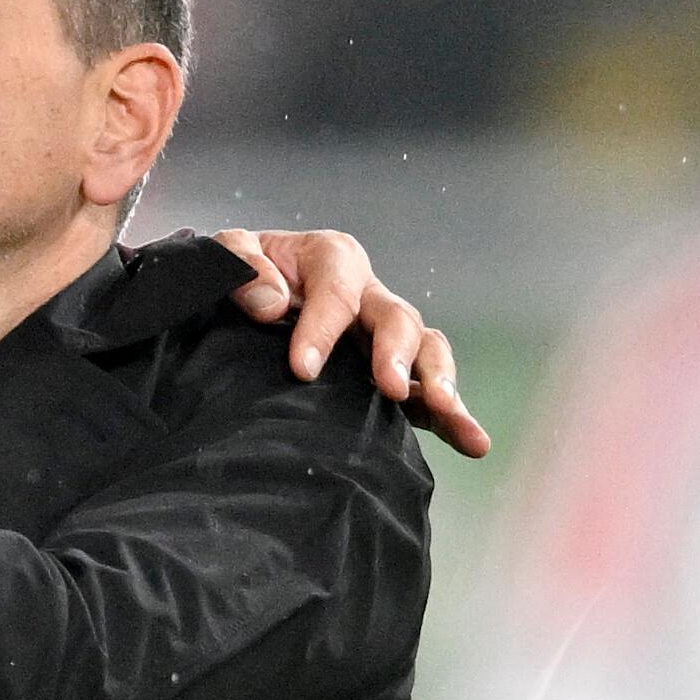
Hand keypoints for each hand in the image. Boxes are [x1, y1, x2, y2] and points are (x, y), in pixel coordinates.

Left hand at [213, 229, 493, 459]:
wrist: (236, 306)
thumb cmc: (238, 277)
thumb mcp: (226, 256)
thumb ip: (239, 266)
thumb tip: (270, 302)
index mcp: (331, 260)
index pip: (336, 291)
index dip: (322, 328)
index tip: (302, 369)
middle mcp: (367, 295)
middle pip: (396, 317)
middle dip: (396, 351)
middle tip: (390, 386)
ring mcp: (384, 336)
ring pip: (426, 349)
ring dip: (439, 380)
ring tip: (448, 411)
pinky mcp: (389, 373)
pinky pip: (427, 390)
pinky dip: (452, 415)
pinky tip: (472, 442)